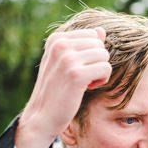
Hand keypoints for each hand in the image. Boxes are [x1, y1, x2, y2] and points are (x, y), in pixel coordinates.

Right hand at [15, 23, 112, 147]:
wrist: (41, 117)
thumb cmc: (56, 88)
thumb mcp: (65, 62)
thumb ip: (82, 44)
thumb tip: (101, 30)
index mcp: (56, 39)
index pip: (93, 34)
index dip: (90, 53)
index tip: (76, 67)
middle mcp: (60, 45)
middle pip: (100, 44)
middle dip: (96, 61)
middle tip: (80, 76)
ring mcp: (67, 60)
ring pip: (104, 55)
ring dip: (99, 71)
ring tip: (82, 83)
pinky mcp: (76, 75)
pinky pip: (106, 68)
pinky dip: (101, 80)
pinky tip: (87, 88)